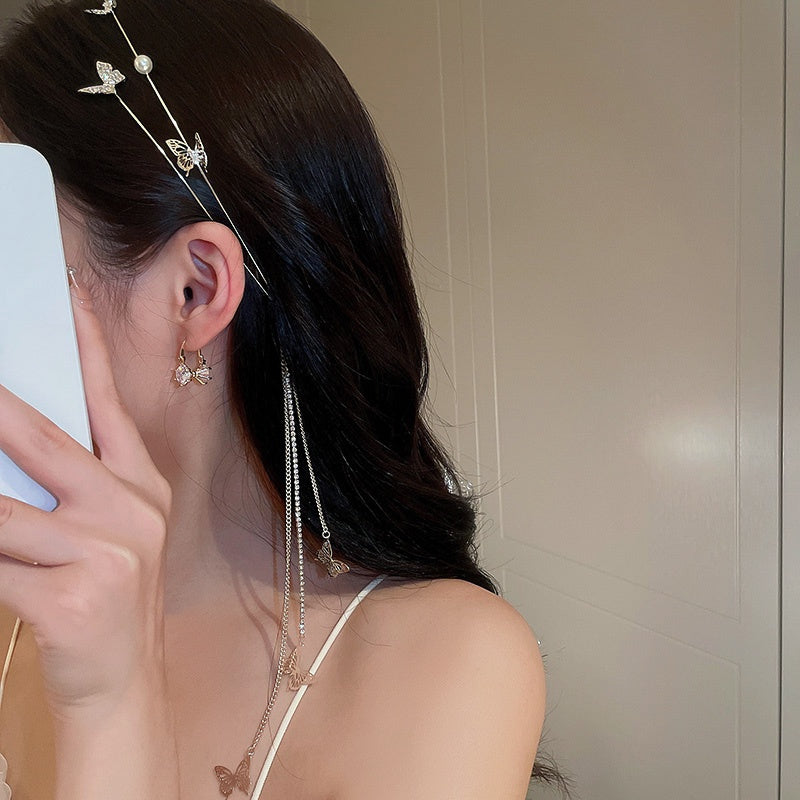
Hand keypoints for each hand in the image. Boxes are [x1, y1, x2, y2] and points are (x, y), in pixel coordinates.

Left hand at [0, 285, 171, 714]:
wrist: (124, 683)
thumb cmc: (109, 597)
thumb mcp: (110, 533)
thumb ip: (74, 485)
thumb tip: (9, 447)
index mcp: (141, 487)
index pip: (108, 404)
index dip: (87, 348)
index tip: (66, 297)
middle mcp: (130, 510)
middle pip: (44, 441)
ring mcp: (106, 554)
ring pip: (1, 511)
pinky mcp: (72, 600)